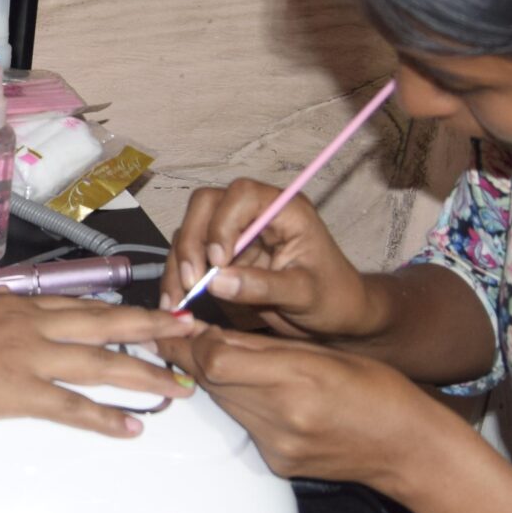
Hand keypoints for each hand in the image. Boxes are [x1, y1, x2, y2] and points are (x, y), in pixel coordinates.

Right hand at [0, 294, 203, 435]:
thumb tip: (2, 310)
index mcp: (16, 304)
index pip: (80, 303)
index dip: (118, 308)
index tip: (148, 309)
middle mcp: (31, 325)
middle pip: (106, 323)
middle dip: (153, 327)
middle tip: (191, 329)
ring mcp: (29, 358)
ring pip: (101, 364)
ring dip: (146, 375)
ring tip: (180, 388)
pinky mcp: (18, 393)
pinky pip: (72, 407)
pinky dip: (105, 418)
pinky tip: (131, 427)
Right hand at [162, 179, 381, 341]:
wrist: (336, 317)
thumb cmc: (333, 298)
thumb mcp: (305, 294)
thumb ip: (264, 286)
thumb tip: (216, 281)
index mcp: (283, 210)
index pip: (240, 195)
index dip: (222, 223)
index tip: (220, 262)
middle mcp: (254, 214)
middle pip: (205, 205)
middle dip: (191, 242)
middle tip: (192, 281)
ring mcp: (234, 233)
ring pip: (190, 230)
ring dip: (179, 263)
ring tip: (177, 301)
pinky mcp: (221, 256)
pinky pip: (188, 257)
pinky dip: (178, 277)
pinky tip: (175, 303)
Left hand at [189, 329, 453, 491]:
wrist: (408, 448)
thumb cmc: (378, 390)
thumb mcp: (325, 352)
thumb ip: (265, 345)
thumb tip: (212, 334)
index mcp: (298, 377)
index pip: (216, 358)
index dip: (190, 340)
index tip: (181, 325)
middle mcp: (282, 415)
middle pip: (211, 381)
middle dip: (194, 355)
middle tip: (187, 336)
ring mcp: (277, 445)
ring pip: (223, 403)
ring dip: (214, 380)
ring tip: (218, 358)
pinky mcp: (278, 463)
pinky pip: (243, 426)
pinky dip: (240, 406)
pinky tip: (255, 394)